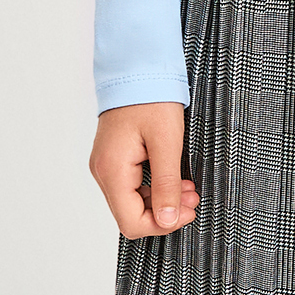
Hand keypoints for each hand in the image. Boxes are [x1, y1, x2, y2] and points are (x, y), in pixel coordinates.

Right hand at [90, 100, 199, 236]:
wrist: (137, 70)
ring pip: (131, 203)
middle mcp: (102, 171)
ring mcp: (105, 166)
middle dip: (164, 212)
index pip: (131, 222)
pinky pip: (130, 187)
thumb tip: (167, 220)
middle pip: (130, 215)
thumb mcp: (167, 143)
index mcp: (112, 170)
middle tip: (192, 198)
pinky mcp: (113, 160)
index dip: (162, 224)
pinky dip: (152, 189)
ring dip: (160, 201)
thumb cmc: (152, 100)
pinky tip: (173, 180)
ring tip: (187, 188)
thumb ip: (166, 185)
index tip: (188, 211)